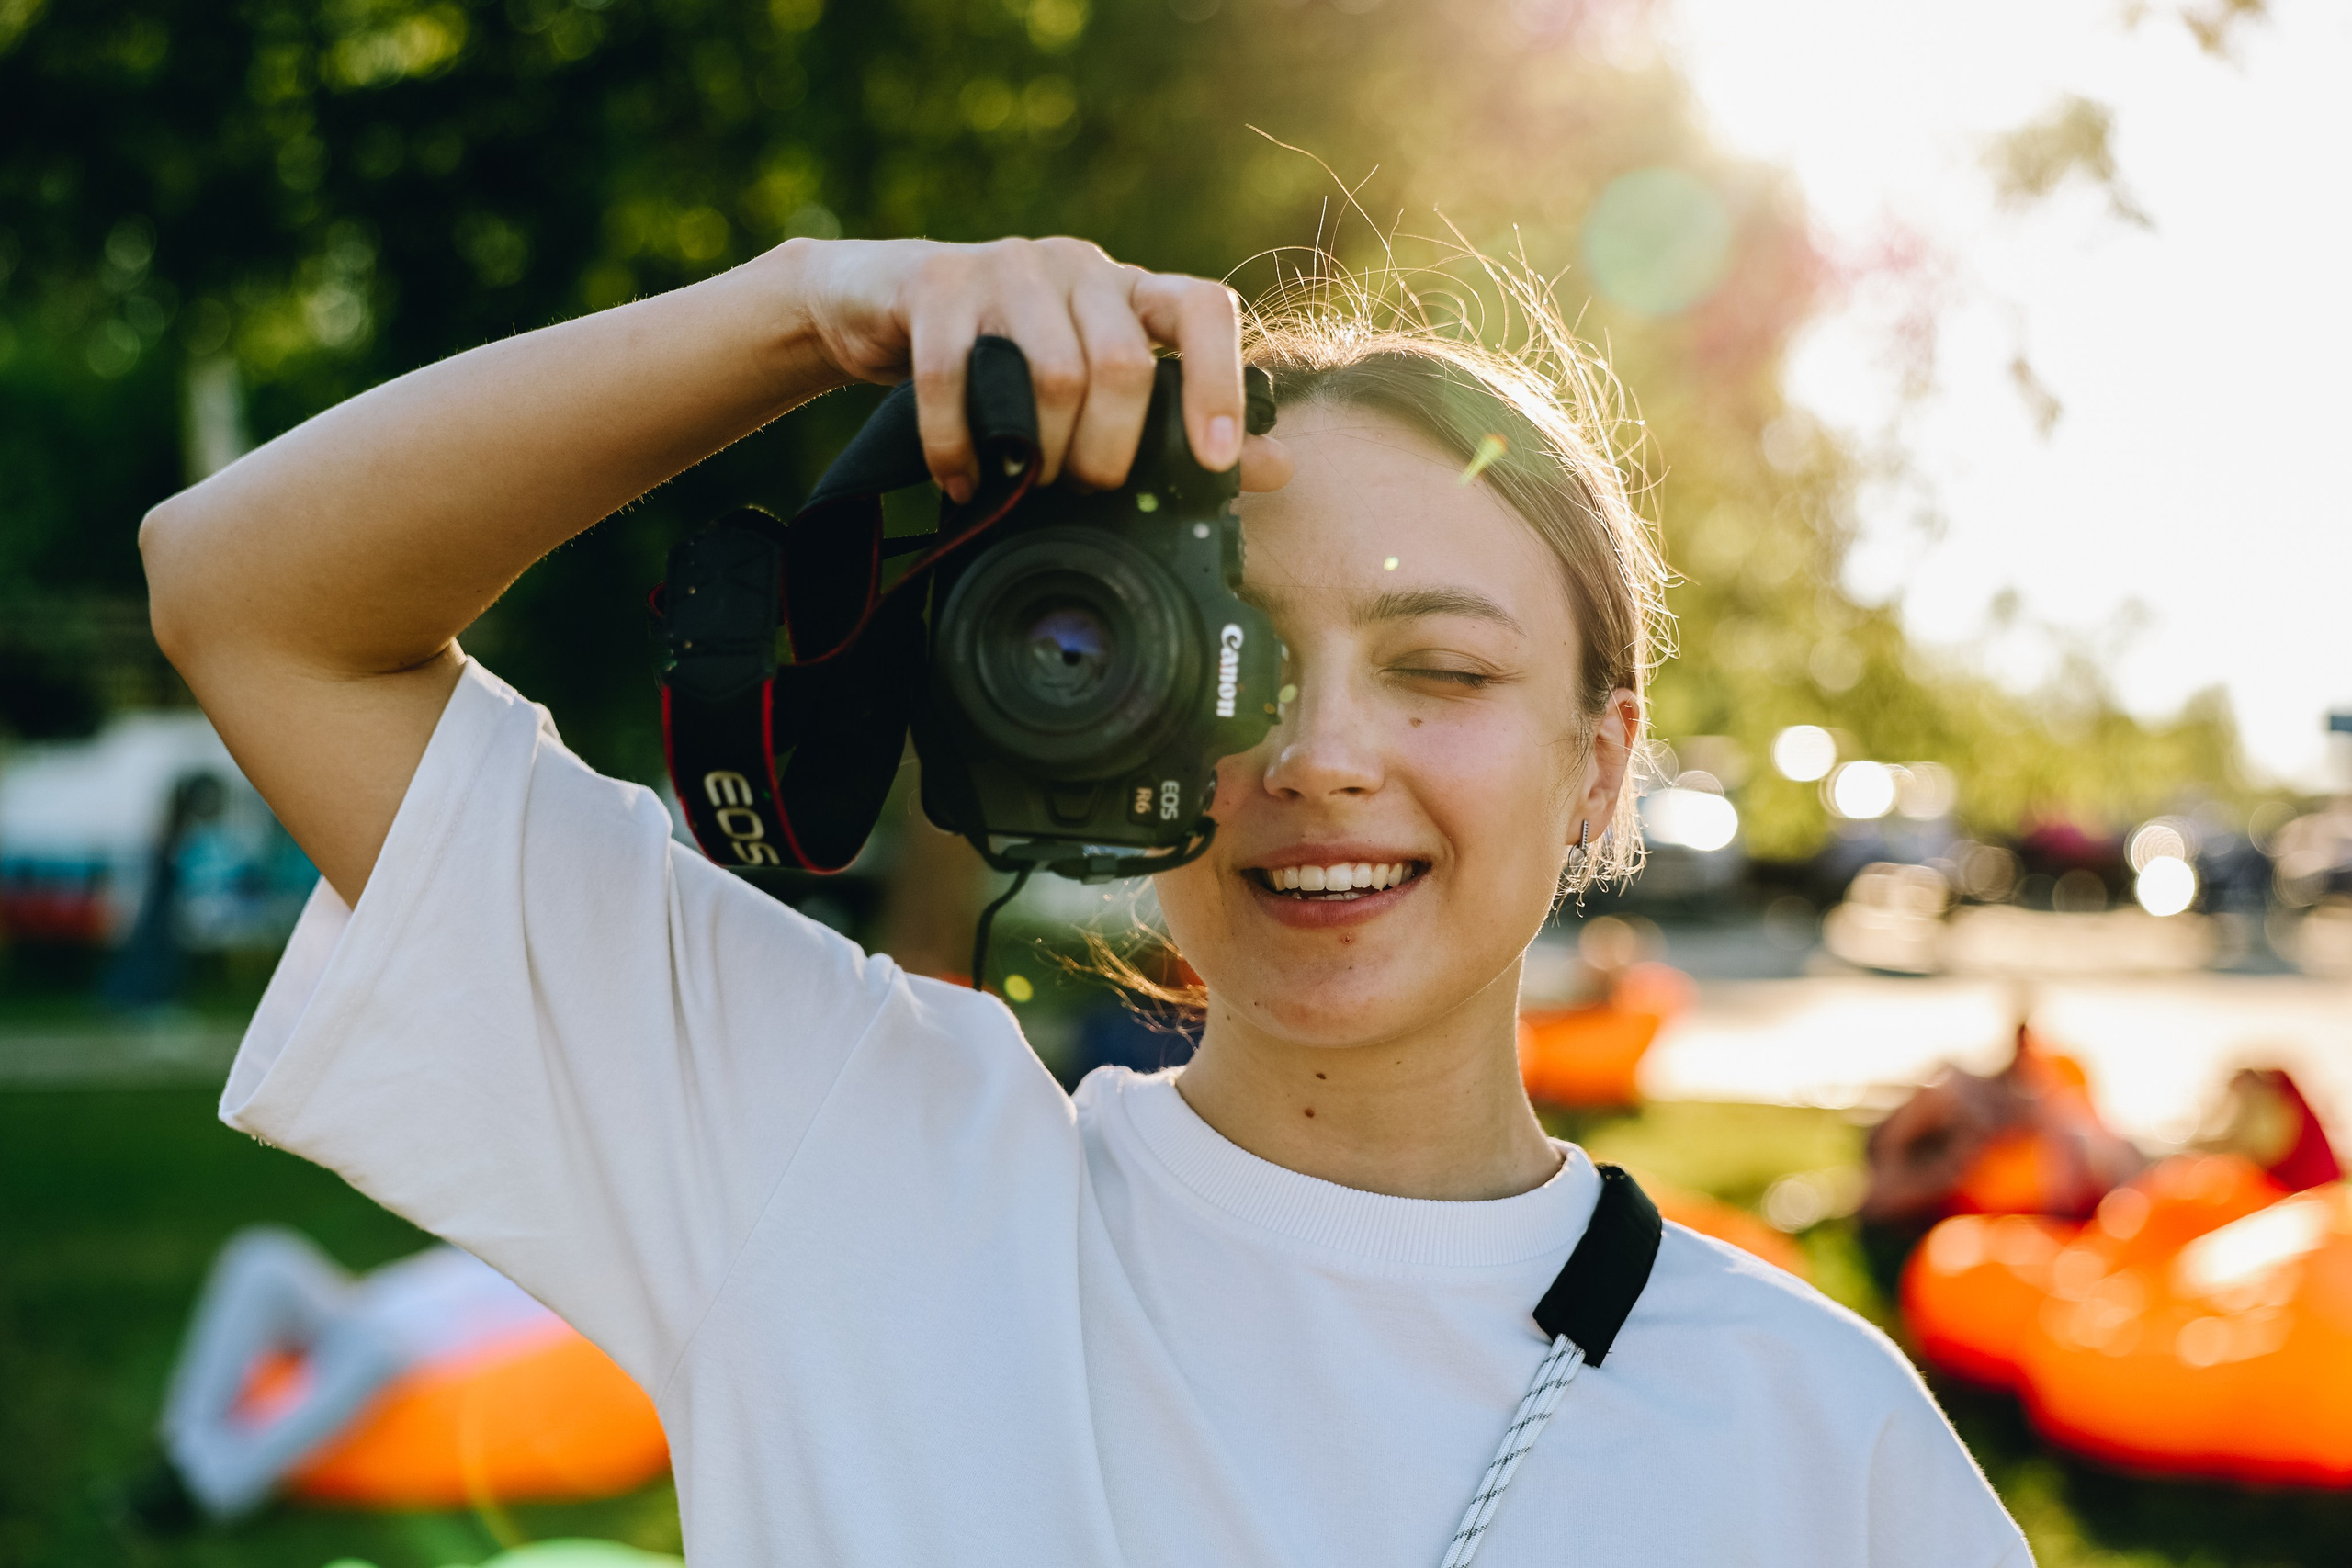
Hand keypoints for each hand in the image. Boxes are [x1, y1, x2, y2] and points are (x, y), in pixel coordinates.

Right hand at [788, 236, 1291, 502]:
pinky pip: (954, 378)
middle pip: (1122, 364)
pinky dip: (959, 445)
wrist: (878, 306)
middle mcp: (1078, 267)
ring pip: (1051, 373)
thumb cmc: (1002, 359)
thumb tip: (1276, 467)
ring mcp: (1005, 267)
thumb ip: (1177, 426)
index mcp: (1129, 290)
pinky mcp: (935, 287)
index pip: (1203, 308)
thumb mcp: (1092, 388)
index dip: (1218, 381)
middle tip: (1083, 488)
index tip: (1212, 458)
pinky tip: (961, 480)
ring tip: (1023, 485)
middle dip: (1108, 449)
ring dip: (1039, 453)